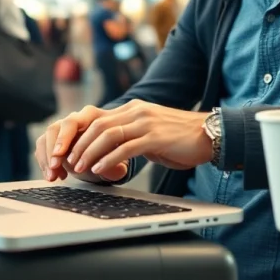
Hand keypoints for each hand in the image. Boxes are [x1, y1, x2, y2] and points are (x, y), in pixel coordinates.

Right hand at [36, 105, 129, 183]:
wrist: (105, 156)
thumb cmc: (111, 153)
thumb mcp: (116, 158)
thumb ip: (116, 163)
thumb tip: (119, 170)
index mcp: (90, 117)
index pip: (72, 122)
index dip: (64, 138)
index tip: (59, 155)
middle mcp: (73, 120)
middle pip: (55, 128)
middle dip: (51, 150)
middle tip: (54, 167)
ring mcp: (61, 129)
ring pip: (45, 138)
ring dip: (46, 158)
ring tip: (52, 177)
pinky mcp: (53, 140)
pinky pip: (41, 148)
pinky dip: (44, 163)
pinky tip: (53, 176)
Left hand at [65, 100, 212, 177]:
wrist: (210, 134)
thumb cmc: (180, 139)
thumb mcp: (150, 132)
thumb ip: (131, 135)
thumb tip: (110, 150)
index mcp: (133, 109)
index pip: (97, 119)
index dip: (79, 135)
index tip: (69, 151)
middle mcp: (137, 112)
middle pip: (98, 125)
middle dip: (79, 145)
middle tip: (69, 162)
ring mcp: (146, 123)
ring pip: (108, 135)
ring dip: (90, 153)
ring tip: (81, 167)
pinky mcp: (156, 137)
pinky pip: (126, 148)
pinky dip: (110, 160)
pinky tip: (101, 170)